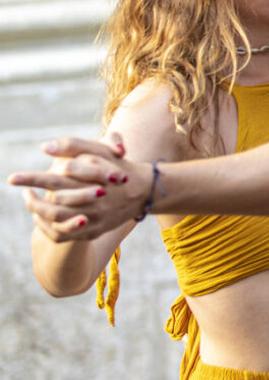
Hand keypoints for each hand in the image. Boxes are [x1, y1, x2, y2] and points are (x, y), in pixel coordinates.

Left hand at [8, 134, 152, 240]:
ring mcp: (95, 218)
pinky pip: (64, 234)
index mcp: (92, 181)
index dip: (32, 180)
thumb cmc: (118, 165)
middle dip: (31, 199)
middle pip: (53, 205)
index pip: (56, 180)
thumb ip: (73, 145)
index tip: (12, 179)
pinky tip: (40, 216)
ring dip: (38, 212)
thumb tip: (45, 147)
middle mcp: (93, 202)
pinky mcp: (95, 230)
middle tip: (18, 188)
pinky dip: (48, 227)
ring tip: (29, 200)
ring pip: (57, 221)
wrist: (145, 190)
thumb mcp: (101, 150)